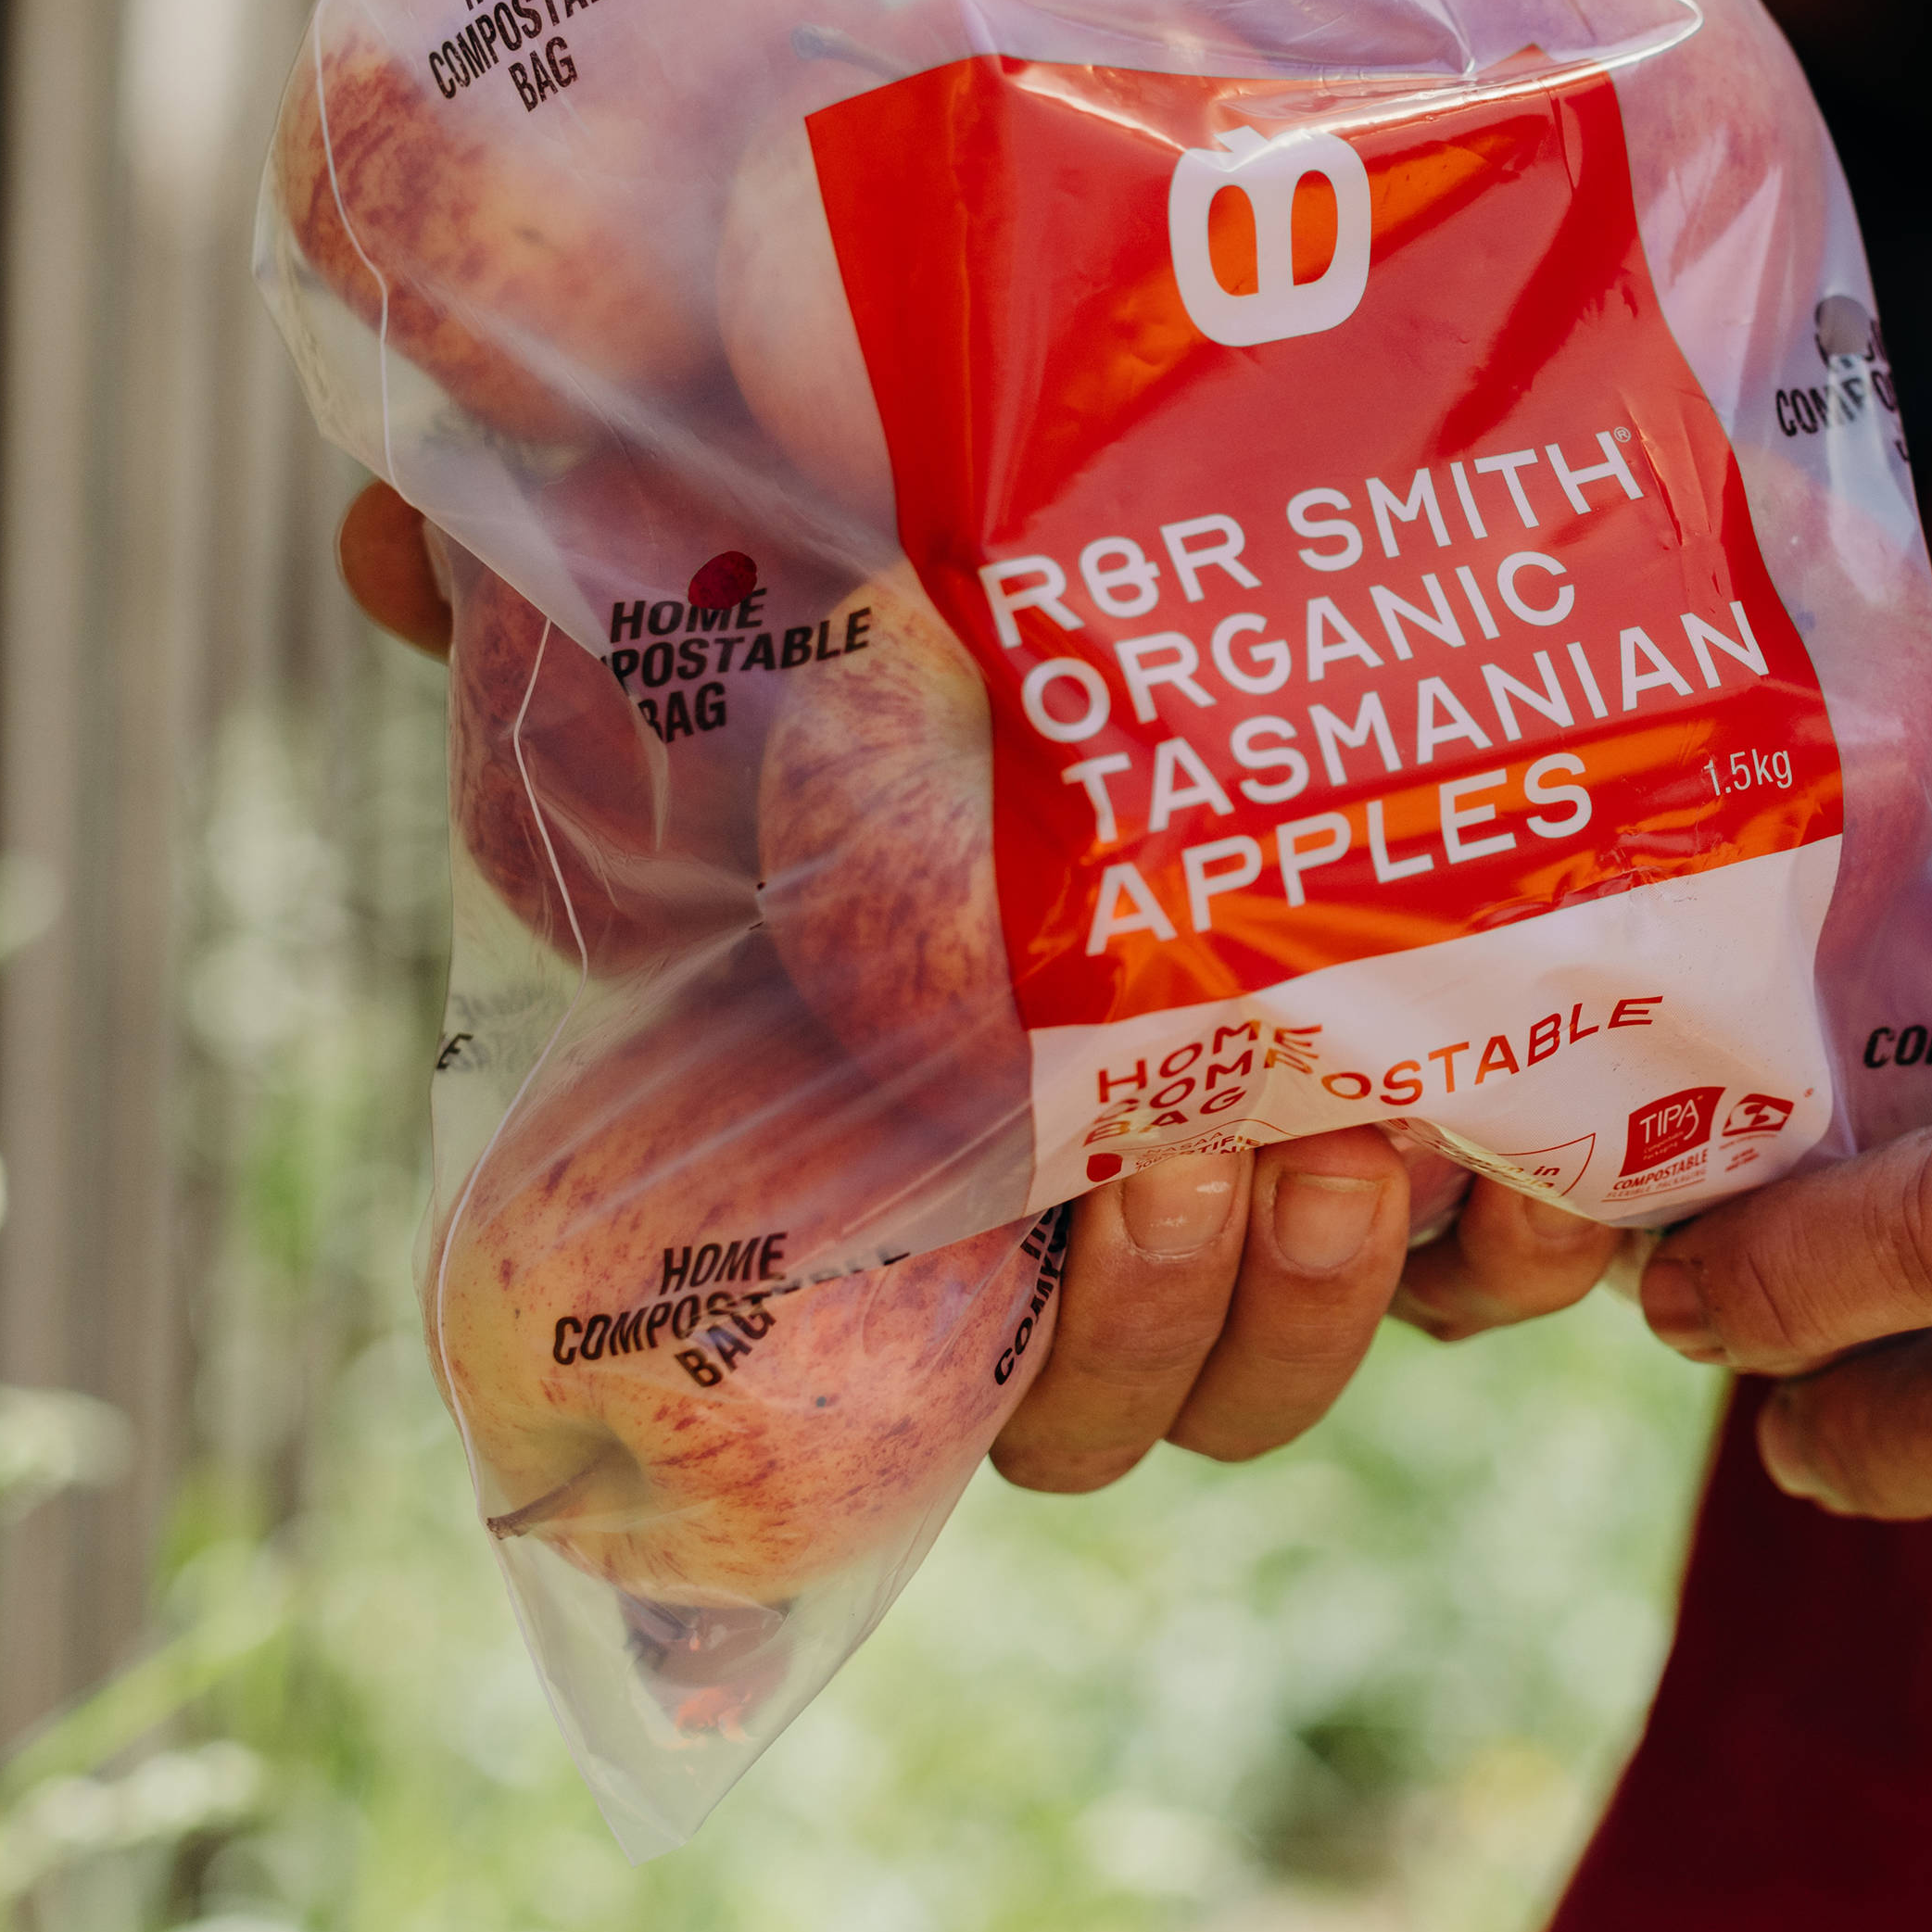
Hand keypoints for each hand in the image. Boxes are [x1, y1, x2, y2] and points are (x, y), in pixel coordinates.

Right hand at [335, 481, 1624, 1490]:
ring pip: (1311, 1360)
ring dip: (1328, 1297)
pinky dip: (1537, 1242)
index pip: (999, 1385)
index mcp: (955, 1180)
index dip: (1050, 1354)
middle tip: (1191, 1164)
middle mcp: (1112, 1211)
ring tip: (1334, 1136)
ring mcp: (1292, 1183)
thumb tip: (380, 555)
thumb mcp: (759, 595)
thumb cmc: (934, 616)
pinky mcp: (1464, 1119)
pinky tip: (1551, 1160)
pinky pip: (1512, 1269)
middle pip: (1155, 1408)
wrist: (1213, 522)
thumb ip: (575, 586)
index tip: (1051, 1205)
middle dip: (1180, 1327)